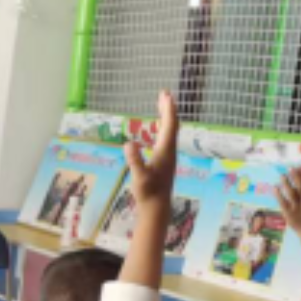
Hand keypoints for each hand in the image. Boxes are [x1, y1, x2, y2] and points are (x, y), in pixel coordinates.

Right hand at [127, 91, 178, 205]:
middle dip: (168, 109)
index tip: (166, 95)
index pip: (169, 125)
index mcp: (165, 151)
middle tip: (165, 93)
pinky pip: (165, 137)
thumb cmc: (147, 192)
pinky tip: (158, 127)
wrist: (157, 207)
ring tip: (162, 105)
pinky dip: (162, 127)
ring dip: (166, 116)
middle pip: (172, 125)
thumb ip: (135, 160)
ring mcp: (168, 155)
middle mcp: (169, 150)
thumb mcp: (139, 176)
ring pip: (170, 131)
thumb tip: (129, 143)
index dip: (168, 110)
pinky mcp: (164, 160)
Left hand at [279, 166, 300, 236]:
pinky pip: (284, 203)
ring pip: (292, 193)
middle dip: (296, 177)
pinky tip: (275, 188)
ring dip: (287, 184)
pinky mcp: (290, 214)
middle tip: (289, 168)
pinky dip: (279, 195)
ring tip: (282, 176)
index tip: (298, 167)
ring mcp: (298, 207)